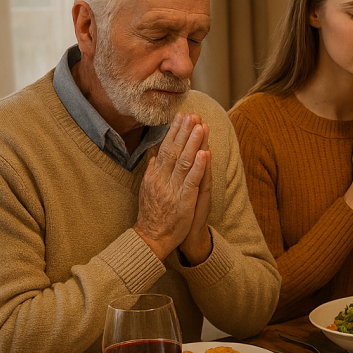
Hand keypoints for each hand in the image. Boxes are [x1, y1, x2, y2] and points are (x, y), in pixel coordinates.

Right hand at [134, 113, 208, 260]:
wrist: (152, 238)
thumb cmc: (153, 214)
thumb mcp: (148, 190)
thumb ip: (152, 171)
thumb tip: (153, 154)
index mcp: (154, 175)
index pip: (165, 148)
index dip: (174, 132)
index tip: (181, 116)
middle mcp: (162, 179)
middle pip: (174, 150)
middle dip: (184, 131)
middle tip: (192, 114)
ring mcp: (173, 189)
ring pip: (184, 161)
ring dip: (193, 143)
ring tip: (201, 126)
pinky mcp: (184, 200)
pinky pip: (192, 180)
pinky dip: (199, 166)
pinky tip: (204, 153)